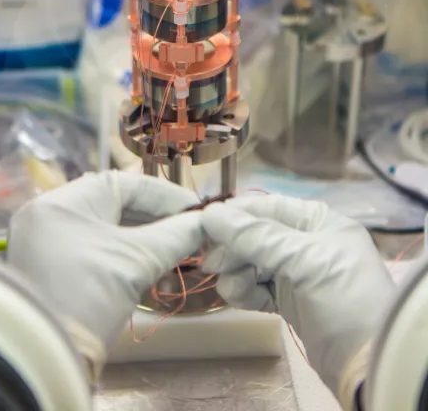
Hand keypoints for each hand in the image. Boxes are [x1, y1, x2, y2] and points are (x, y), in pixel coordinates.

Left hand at [8, 169, 201, 371]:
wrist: (46, 360)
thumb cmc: (88, 297)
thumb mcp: (136, 261)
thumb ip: (175, 235)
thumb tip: (204, 223)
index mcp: (65, 201)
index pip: (126, 183)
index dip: (166, 196)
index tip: (197, 210)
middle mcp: (52, 215)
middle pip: (117, 205)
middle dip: (158, 219)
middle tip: (193, 230)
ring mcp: (50, 243)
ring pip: (109, 229)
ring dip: (146, 238)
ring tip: (180, 248)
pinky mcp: (55, 270)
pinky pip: (98, 250)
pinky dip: (127, 255)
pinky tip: (156, 264)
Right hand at [202, 195, 394, 407]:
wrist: (367, 364)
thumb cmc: (343, 298)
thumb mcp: (304, 260)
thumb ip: (256, 237)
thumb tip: (210, 214)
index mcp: (317, 220)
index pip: (267, 207)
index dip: (235, 215)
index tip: (204, 226)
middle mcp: (306, 241)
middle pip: (255, 235)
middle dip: (234, 249)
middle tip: (213, 265)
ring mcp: (297, 271)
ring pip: (252, 262)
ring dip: (237, 273)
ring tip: (234, 288)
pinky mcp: (289, 300)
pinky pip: (256, 287)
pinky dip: (246, 291)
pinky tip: (242, 299)